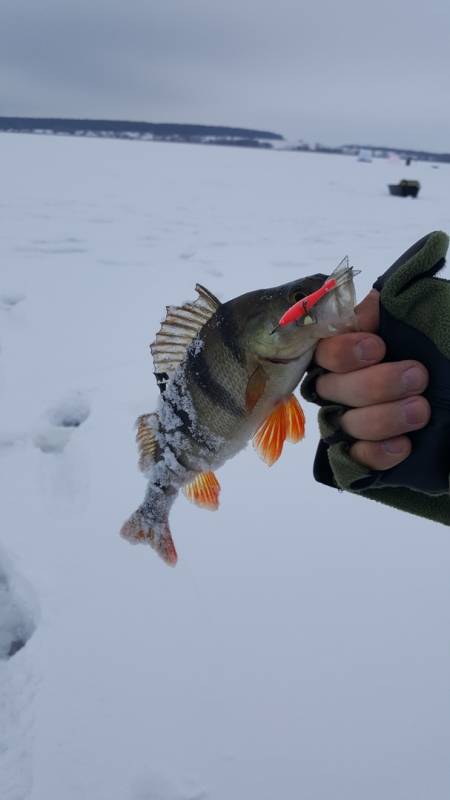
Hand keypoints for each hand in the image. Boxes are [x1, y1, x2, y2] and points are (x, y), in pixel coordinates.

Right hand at [314, 289, 430, 469]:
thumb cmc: (433, 345)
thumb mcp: (413, 318)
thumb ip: (384, 312)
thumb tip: (367, 313)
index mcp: (345, 350)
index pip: (322, 351)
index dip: (343, 353)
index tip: (378, 348)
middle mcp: (339, 386)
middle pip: (333, 390)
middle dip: (377, 384)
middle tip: (417, 377)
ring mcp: (349, 421)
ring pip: (348, 424)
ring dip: (385, 418)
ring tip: (421, 410)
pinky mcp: (364, 453)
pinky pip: (357, 459)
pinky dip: (378, 453)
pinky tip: (403, 445)